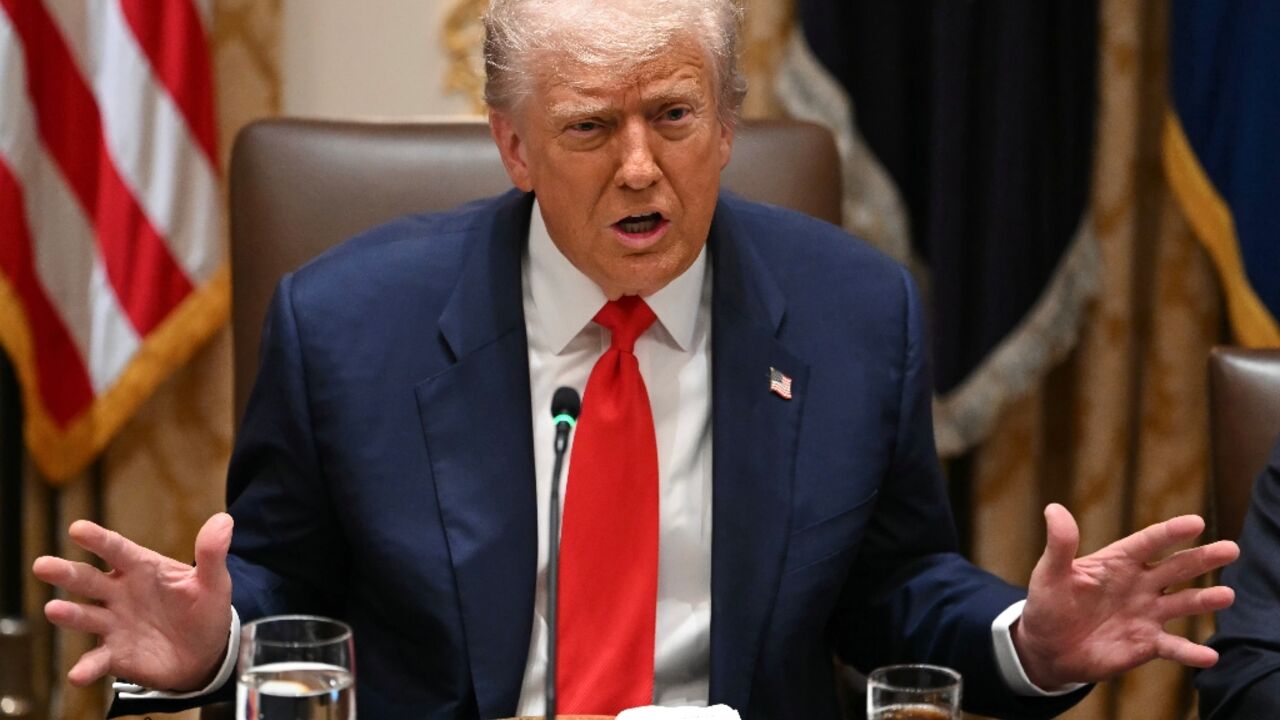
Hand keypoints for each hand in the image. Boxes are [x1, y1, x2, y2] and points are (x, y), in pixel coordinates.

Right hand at [32, 513, 234, 690]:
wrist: (206, 653)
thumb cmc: (204, 610)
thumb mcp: (213, 582)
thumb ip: (212, 554)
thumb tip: (224, 520)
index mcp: (141, 568)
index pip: (117, 549)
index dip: (98, 539)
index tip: (78, 529)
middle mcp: (120, 593)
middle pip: (88, 580)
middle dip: (65, 573)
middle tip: (43, 566)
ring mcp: (113, 624)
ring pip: (85, 616)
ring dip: (69, 614)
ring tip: (54, 610)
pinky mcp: (115, 654)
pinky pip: (97, 660)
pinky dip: (87, 667)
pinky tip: (79, 674)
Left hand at [1012, 503, 1238, 688]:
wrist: (1048, 647)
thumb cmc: (1049, 603)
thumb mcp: (1050, 573)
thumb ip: (1060, 544)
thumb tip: (1053, 508)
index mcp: (1119, 562)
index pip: (1149, 542)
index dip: (1170, 532)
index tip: (1195, 522)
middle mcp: (1140, 585)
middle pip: (1176, 568)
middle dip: (1202, 558)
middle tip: (1231, 549)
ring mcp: (1147, 614)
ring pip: (1183, 603)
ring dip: (1205, 600)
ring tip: (1226, 595)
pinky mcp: (1147, 644)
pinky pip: (1173, 647)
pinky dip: (1190, 652)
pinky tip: (1209, 655)